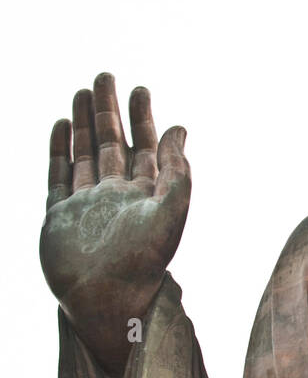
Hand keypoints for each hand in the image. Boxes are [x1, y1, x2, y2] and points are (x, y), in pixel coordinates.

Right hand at [39, 72, 190, 377]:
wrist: (108, 301)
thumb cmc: (144, 263)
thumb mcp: (172, 210)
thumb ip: (177, 170)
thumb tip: (180, 129)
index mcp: (144, 196)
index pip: (143, 147)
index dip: (142, 118)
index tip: (140, 88)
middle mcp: (114, 197)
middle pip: (111, 143)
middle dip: (109, 110)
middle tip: (106, 76)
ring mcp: (85, 206)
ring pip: (84, 155)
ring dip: (84, 124)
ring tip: (82, 92)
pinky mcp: (59, 217)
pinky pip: (58, 175)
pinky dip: (60, 149)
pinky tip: (62, 125)